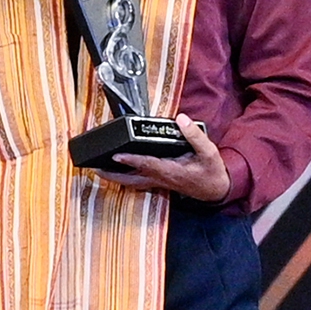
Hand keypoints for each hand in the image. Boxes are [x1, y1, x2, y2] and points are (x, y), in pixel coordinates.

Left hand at [95, 112, 232, 207]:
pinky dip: (125, 177)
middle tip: (94, 168)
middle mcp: (161, 179)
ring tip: (99, 169)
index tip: (116, 155)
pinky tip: (117, 171)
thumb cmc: (211, 171)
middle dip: (112, 175)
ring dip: (115, 177)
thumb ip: (195, 135)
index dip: (131, 160)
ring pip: (132, 182)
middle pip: (131, 179)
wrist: (216, 190)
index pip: (148, 164)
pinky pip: (138, 181)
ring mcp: (159, 183)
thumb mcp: (209, 152)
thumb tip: (181, 119)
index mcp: (171, 171)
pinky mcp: (159, 183)